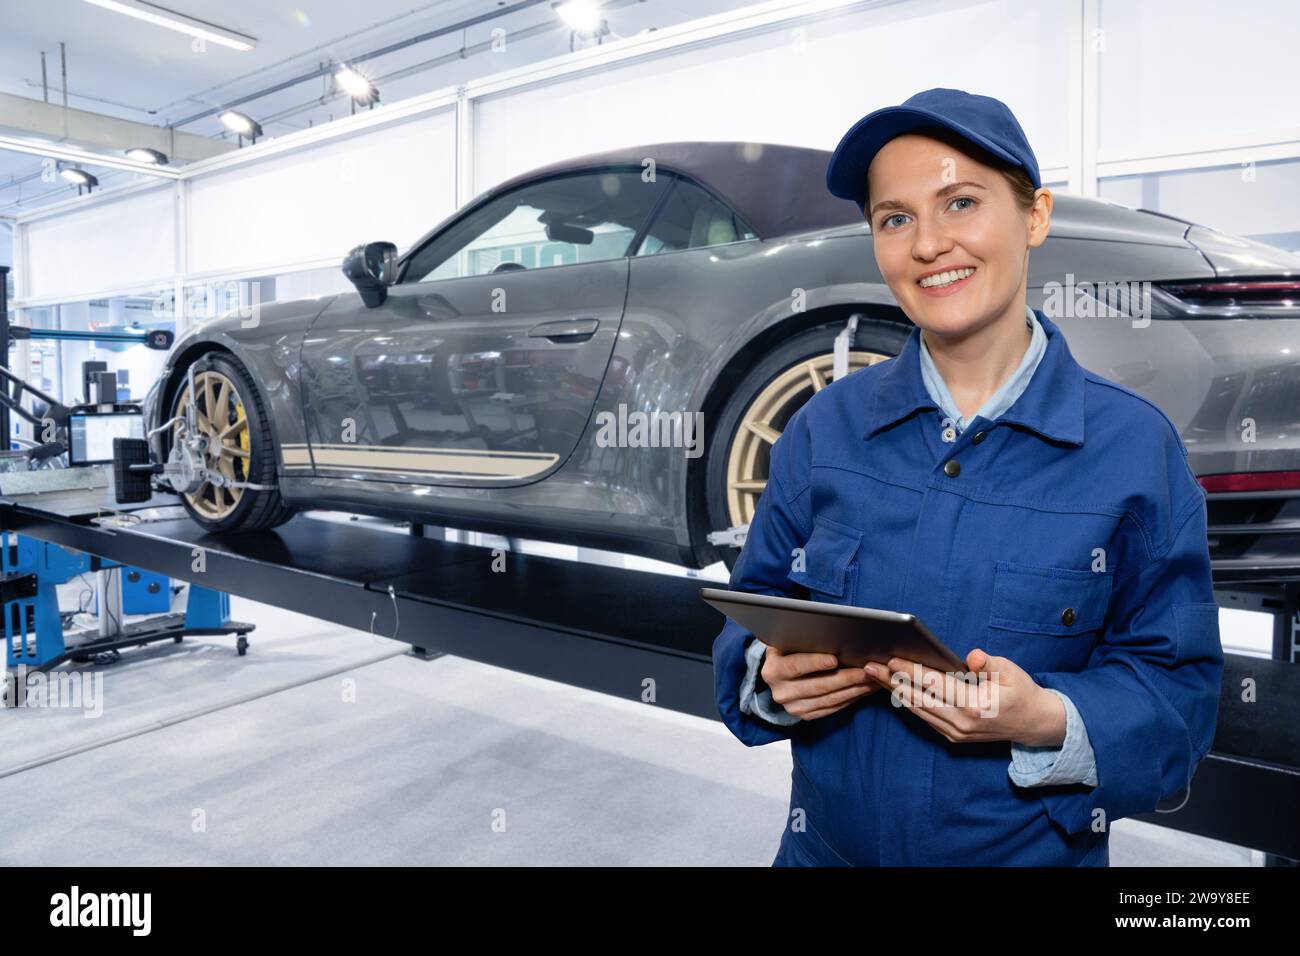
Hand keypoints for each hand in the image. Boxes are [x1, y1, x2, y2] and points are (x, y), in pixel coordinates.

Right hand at [762, 644, 890, 720]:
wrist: (779, 674)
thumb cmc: (788, 650)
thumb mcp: (788, 642)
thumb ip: (802, 639)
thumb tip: (830, 633)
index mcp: (773, 671)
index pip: (795, 666)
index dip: (815, 662)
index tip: (835, 658)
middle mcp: (781, 692)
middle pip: (819, 686)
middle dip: (847, 677)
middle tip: (868, 669)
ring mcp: (794, 707)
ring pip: (830, 699)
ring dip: (855, 689)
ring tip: (874, 678)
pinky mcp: (807, 716)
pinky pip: (834, 708)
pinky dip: (852, 698)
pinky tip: (865, 688)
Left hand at [864, 647, 1066, 745]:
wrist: (1034, 724)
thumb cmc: (1021, 692)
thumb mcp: (1011, 672)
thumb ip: (989, 663)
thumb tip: (971, 657)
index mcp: (975, 707)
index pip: (936, 685)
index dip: (912, 672)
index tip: (891, 660)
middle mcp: (961, 724)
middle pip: (918, 700)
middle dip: (891, 682)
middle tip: (868, 667)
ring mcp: (956, 733)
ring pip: (917, 710)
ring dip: (895, 692)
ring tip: (874, 675)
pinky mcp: (953, 736)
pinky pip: (924, 717)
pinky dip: (907, 702)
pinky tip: (893, 688)